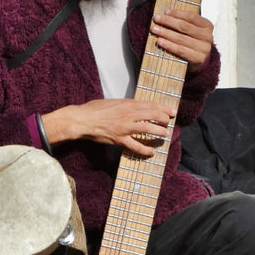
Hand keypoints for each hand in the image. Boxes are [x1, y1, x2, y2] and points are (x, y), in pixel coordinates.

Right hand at [41, 99, 175, 157]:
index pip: (150, 104)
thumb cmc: (94, 109)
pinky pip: (136, 146)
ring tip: (164, 135)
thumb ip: (125, 105)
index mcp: (127, 104)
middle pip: (153, 115)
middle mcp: (129, 114)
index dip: (164, 108)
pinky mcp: (119, 139)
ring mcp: (125, 127)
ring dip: (159, 132)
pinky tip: (152, 152)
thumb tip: (134, 107)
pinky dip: (146, 150)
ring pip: (149, 129)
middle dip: (164, 119)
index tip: (172, 111)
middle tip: (169, 123)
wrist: (82, 119)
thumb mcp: (112, 102)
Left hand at [151, 9, 213, 73]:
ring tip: (155, 30)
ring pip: (181, 38)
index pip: (191, 16)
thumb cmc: (193, 43)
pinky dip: (169, 45)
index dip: (177, 13)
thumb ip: (184, 22)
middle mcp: (207, 36)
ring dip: (166, 33)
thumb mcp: (192, 30)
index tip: (165, 12)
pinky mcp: (198, 58)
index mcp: (207, 25)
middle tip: (156, 19)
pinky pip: (180, 50)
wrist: (200, 61)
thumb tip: (165, 14)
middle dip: (168, 21)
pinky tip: (160, 41)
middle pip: (184, 26)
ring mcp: (204, 48)